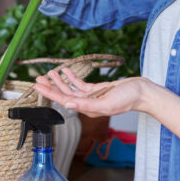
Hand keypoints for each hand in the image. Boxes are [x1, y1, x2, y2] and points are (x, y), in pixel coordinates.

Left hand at [33, 67, 149, 117]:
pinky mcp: (97, 89)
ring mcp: (92, 96)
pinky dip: (72, 77)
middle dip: (50, 87)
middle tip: (38, 79)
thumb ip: (86, 105)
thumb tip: (68, 104)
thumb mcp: (106, 103)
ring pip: (71, 89)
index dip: (49, 93)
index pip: (64, 100)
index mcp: (88, 108)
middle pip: (64, 95)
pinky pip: (81, 84)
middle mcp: (87, 103)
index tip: (38, 87)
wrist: (142, 92)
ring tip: (49, 73)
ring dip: (60, 81)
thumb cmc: (128, 99)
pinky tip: (66, 71)